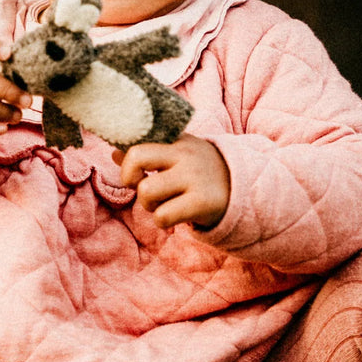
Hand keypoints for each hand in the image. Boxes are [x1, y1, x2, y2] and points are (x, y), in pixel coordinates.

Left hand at [115, 137, 230, 230]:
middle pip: (135, 158)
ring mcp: (194, 177)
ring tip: (165, 204)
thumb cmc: (202, 174)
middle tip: (143, 187)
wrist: (245, 190)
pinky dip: (163, 221)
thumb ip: (149, 153)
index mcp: (177, 140)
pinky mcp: (201, 202)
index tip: (137, 174)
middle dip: (130, 178)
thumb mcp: (179, 156)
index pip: (138, 139)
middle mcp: (185, 154)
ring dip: (149, 205)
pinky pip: (162, 216)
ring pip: (146, 191)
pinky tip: (176, 217)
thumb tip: (115, 152)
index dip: (127, 161)